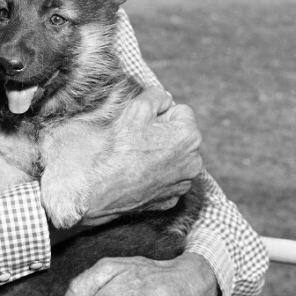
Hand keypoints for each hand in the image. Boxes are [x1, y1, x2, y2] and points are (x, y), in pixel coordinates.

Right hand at [79, 88, 202, 226]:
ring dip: (162, 153)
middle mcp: (194, 162)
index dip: (160, 113)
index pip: (181, 111)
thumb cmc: (119, 147)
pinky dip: (157, 174)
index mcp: (189, 137)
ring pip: (175, 157)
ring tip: (137, 156)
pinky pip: (168, 178)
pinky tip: (138, 173)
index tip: (144, 123)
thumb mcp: (136, 108)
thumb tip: (164, 97)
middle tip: (138, 138)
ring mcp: (183, 183)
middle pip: (180, 135)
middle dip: (164, 133)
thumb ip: (155, 96)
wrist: (101, 187)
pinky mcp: (171, 199)